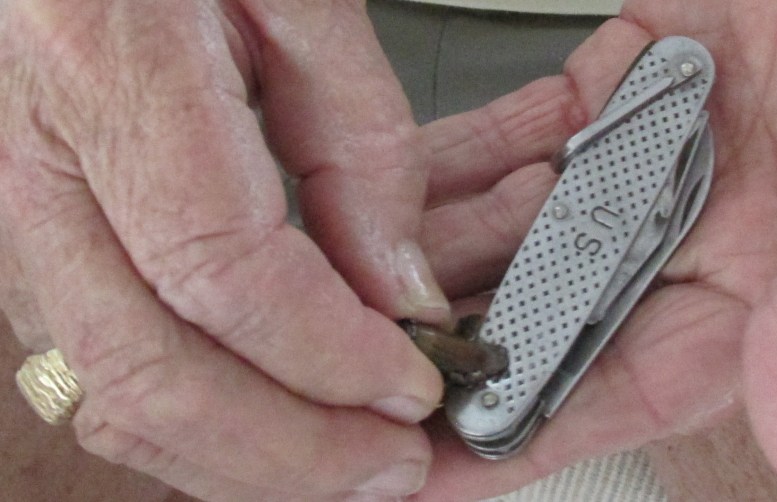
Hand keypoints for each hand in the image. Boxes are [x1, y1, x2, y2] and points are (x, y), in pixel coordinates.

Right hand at [0, 1, 446, 499]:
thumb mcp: (298, 2)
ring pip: (113, 397)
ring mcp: (18, 220)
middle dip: (288, 449)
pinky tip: (274, 426)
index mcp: (111, 70)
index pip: (220, 270)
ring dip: (243, 459)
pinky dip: (198, 425)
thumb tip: (398, 288)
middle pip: (150, 371)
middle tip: (389, 465)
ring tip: (345, 467)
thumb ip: (360, 144)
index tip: (411, 383)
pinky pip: (104, 374)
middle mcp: (37, 164)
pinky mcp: (34, 249)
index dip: (327, 352)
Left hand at [410, 2, 776, 499]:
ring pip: (513, 230)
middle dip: (452, 344)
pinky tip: (404, 182)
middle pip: (543, 316)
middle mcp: (682, 238)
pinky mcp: (609, 97)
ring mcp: (638, 167)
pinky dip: (465, 160)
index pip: (618, 394)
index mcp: (751, 290)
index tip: (432, 473)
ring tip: (358, 274)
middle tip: (363, 362)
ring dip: (440, 251)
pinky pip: (515, 140)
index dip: (520, 440)